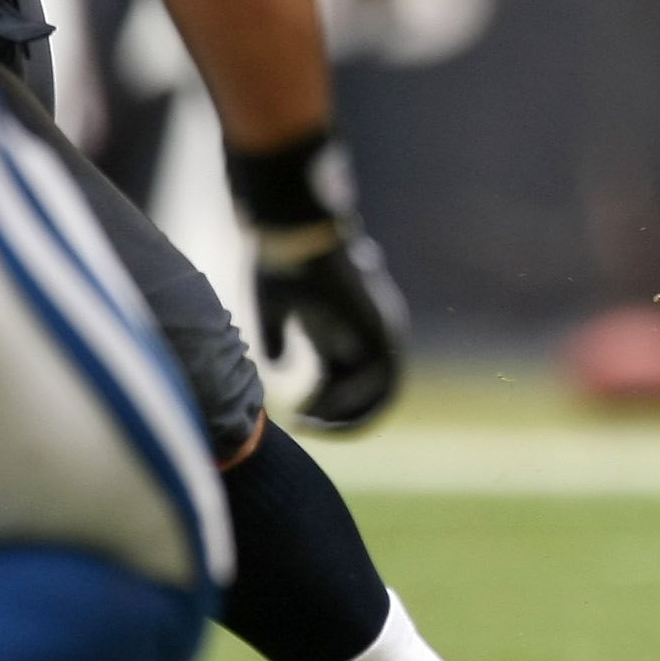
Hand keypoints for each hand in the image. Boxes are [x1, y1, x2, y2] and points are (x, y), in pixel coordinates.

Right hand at [227, 131, 409, 430]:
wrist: (298, 236)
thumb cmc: (282, 265)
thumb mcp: (274, 308)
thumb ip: (278, 336)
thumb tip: (278, 367)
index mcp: (339, 330)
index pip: (344, 380)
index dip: (324, 404)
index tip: (296, 416)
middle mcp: (364, 335)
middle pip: (364, 392)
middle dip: (337, 416)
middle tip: (305, 424)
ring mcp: (379, 332)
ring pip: (379, 392)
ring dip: (347, 414)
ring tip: (312, 419)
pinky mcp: (385, 329)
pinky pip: (385, 379)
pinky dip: (359, 399)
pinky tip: (323, 405)